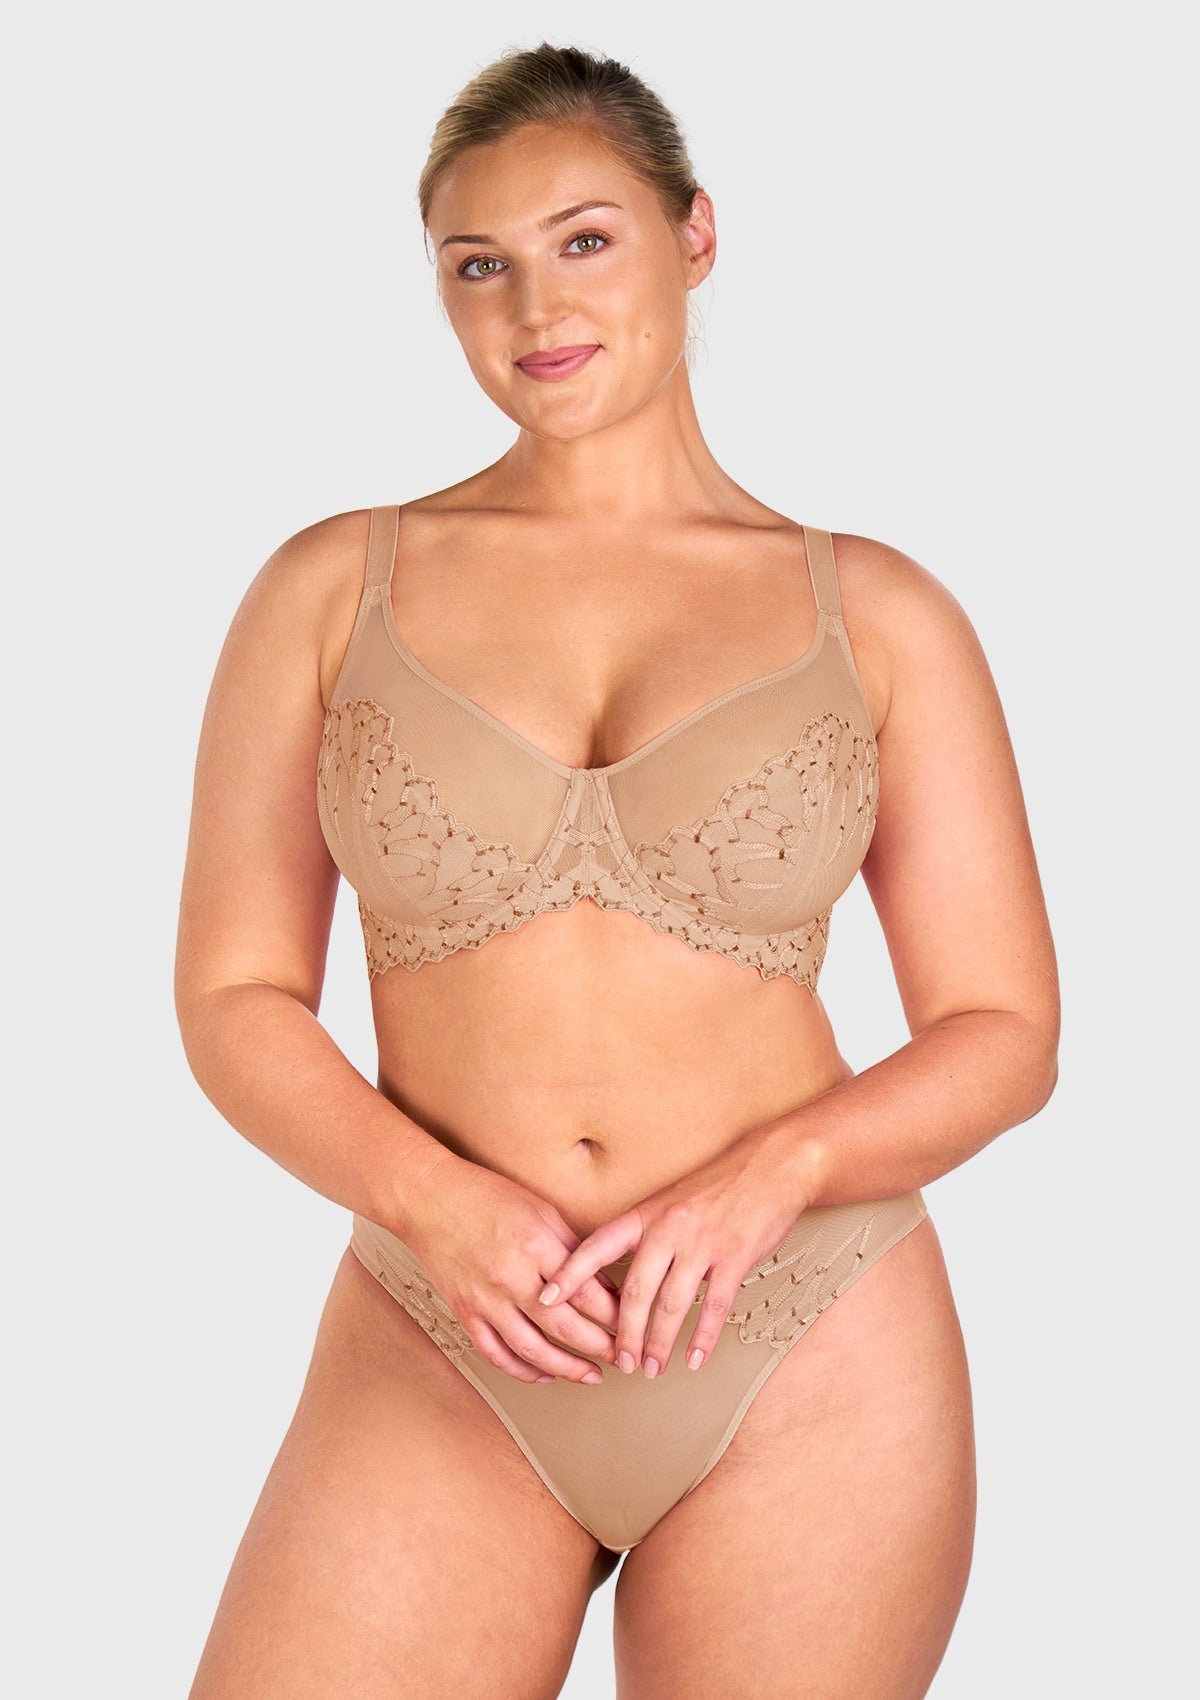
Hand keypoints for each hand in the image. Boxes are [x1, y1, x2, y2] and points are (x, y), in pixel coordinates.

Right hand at [402, 1154, 622, 1385]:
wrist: (429, 1199)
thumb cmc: (486, 1196)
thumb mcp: (542, 1211)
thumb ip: (574, 1250)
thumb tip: (606, 1285)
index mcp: (536, 1246)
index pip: (586, 1292)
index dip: (615, 1314)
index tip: (632, 1322)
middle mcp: (511, 1278)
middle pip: (565, 1327)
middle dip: (601, 1347)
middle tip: (623, 1357)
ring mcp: (485, 1300)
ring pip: (533, 1350)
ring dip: (568, 1369)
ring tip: (592, 1376)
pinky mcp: (465, 1313)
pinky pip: (496, 1353)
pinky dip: (522, 1370)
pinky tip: (544, 1375)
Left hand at [534, 1136, 812, 1377]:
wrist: (772, 1165)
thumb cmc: (721, 1183)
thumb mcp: (672, 1199)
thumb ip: (646, 1231)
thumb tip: (619, 1272)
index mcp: (647, 1213)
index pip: (597, 1246)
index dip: (569, 1274)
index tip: (546, 1299)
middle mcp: (669, 1228)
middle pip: (634, 1290)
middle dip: (622, 1332)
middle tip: (618, 1361)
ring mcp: (702, 1243)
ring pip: (671, 1304)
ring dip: (658, 1342)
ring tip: (651, 1367)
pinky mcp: (735, 1257)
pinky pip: (714, 1306)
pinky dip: (702, 1338)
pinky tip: (694, 1358)